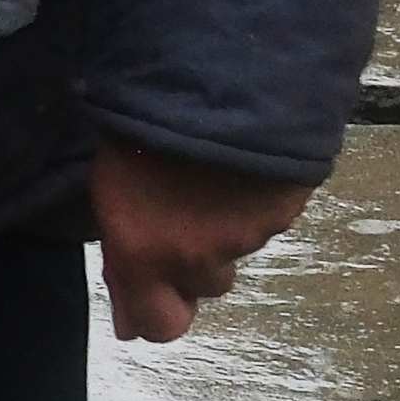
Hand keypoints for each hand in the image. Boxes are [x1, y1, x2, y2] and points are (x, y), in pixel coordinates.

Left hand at [90, 137, 312, 343]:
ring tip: (212, 174)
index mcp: (144, 253)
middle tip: (185, 218)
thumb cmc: (139, 123)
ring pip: (237, 247)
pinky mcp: (288, 206)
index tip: (150, 297)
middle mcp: (199, 256)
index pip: (158, 327)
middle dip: (196, 265)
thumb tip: (127, 323)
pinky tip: (241, 161)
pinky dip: (255, 197)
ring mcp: (249, 233)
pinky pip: (268, 215)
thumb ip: (124, 251)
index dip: (154, 315)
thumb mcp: (111, 186)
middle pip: (206, 286)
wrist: (214, 73)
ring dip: (226, 224)